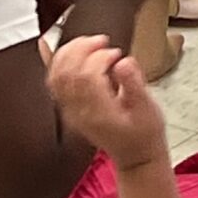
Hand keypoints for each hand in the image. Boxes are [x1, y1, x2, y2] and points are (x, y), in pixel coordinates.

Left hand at [47, 31, 169, 173]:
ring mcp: (71, 111)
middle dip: (82, 49)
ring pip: (56, 76)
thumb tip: (123, 62)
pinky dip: (52, 62)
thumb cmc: (143, 133)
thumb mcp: (148, 109)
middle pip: (67, 73)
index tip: (115, 53)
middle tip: (101, 42)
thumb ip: (134, 84)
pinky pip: (53, 83)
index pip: (87, 76)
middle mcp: (79, 112)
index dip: (99, 57)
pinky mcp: (68, 108)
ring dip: (69, 52)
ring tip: (89, 43)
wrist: (134, 156)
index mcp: (99, 112)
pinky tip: (48, 45)